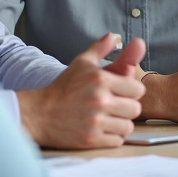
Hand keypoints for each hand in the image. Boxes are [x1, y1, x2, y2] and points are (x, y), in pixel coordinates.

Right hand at [18, 33, 145, 148]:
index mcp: (100, 80)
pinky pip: (117, 141)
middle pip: (135, 109)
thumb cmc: (62, 88)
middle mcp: (100, 100)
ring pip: (128, 126)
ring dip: (120, 124)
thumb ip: (100, 48)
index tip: (122, 93)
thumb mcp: (80, 63)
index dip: (131, 91)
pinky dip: (112, 137)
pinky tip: (101, 130)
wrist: (39, 113)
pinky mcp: (91, 140)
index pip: (137, 89)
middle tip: (115, 107)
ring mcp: (95, 122)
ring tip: (109, 119)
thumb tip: (114, 35)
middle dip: (127, 108)